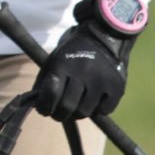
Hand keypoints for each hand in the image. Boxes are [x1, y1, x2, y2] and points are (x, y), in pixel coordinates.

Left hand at [34, 0, 134, 120]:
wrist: (102, 39)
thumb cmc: (72, 52)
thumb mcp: (54, 60)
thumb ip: (44, 81)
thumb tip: (37, 105)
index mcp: (63, 64)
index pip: (51, 93)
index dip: (44, 106)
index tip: (43, 111)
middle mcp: (82, 73)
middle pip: (68, 106)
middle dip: (59, 115)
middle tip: (57, 114)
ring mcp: (101, 81)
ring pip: (85, 112)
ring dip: (76, 114)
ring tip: (73, 109)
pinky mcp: (117, 89)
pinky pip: (104, 111)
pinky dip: (96, 110)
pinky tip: (92, 102)